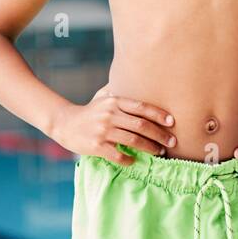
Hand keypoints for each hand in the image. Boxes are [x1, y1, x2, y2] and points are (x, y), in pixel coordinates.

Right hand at [51, 85, 175, 164]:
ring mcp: (103, 131)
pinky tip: (135, 161)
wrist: (65, 124)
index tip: (172, 122)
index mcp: (114, 102)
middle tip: (172, 142)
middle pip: (141, 125)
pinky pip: (117, 154)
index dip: (159, 115)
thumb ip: (119, 89)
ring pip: (133, 140)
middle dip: (160, 135)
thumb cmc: (90, 111)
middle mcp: (110, 115)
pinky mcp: (96, 146)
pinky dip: (129, 159)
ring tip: (160, 152)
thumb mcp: (103, 97)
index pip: (141, 107)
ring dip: (150, 148)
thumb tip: (139, 77)